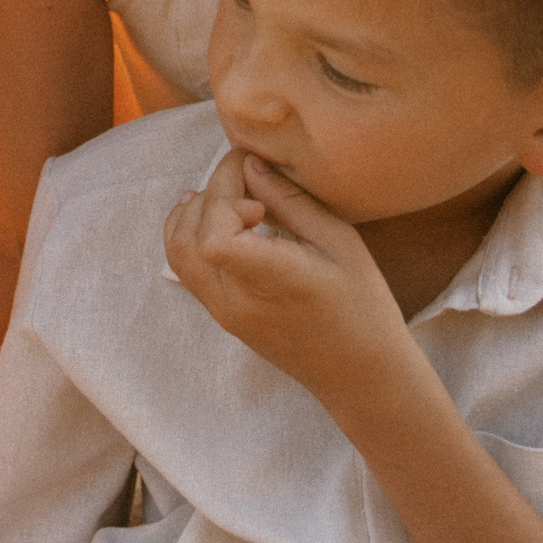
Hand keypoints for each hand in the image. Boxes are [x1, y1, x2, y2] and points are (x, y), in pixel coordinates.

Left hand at [162, 152, 414, 405]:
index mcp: (275, 284)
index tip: (257, 185)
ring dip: (194, 210)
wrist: (359, 377)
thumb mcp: (341, 244)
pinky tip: (217, 214)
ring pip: (177, 250)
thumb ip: (292, 202)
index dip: (223, 196)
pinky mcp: (220, 315)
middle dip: (212, 190)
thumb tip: (250, 165)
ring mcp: (223, 313)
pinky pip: (186, 267)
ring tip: (231, 192)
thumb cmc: (364, 308)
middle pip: (189, 235)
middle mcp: (237, 302)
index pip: (214, 239)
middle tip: (248, 173)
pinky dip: (190, 232)